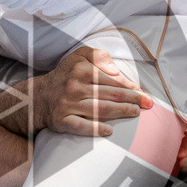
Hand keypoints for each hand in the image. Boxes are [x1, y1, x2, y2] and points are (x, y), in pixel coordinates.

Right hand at [31, 47, 152, 136]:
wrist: (38, 97)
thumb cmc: (65, 76)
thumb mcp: (78, 57)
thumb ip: (98, 55)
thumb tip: (115, 69)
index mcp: (81, 70)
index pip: (111, 79)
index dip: (130, 86)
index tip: (142, 92)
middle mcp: (75, 87)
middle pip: (109, 94)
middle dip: (132, 99)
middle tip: (148, 104)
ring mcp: (68, 105)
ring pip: (99, 109)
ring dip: (120, 112)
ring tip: (136, 113)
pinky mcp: (62, 120)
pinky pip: (81, 126)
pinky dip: (95, 129)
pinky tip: (109, 131)